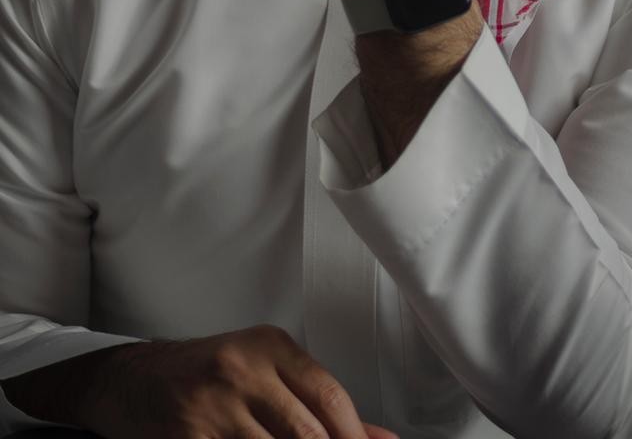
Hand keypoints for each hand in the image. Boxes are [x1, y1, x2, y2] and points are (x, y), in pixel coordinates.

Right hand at [81, 325, 399, 438]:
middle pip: (307, 433)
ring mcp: (213, 404)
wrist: (131, 380)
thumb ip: (317, 405)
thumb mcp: (262, 373)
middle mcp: (242, 368)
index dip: (355, 435)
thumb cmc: (204, 376)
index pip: (330, 396)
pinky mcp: (188, 436)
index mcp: (269, 346)